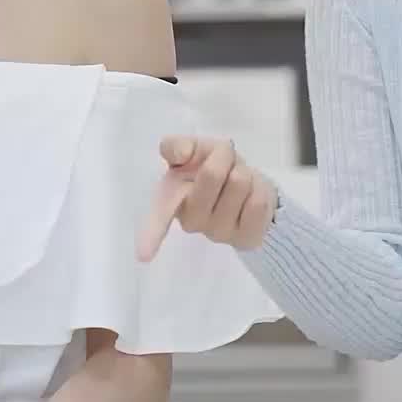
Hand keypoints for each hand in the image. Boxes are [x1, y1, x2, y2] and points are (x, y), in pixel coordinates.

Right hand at [137, 135, 277, 261]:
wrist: (249, 186)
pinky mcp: (246, 238)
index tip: (144, 255)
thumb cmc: (215, 167)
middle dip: (223, 157)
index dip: (151, 232)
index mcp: (173, 199)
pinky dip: (258, 188)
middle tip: (224, 163)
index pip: (160, 213)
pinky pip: (257, 201)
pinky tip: (250, 197)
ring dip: (243, 171)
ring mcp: (219, 233)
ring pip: (239, 182)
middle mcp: (192, 221)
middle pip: (212, 173)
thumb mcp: (196, 150)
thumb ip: (180, 146)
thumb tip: (178, 153)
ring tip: (237, 180)